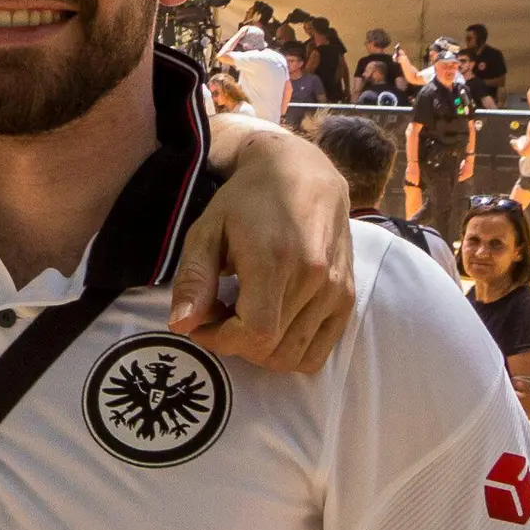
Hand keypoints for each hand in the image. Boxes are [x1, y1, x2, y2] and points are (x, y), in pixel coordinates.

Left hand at [170, 127, 353, 374]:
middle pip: (272, 350)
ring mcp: (337, 290)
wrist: (302, 172)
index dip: (221, 340)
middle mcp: (315, 279)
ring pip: (294, 357)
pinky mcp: (348, 297)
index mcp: (276, 261)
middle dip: (235, 343)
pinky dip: (290, 350)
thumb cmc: (246, 200)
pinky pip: (319, 352)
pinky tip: (272, 321)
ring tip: (245, 315)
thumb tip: (181, 326)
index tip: (201, 324)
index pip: (255, 334)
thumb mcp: (206, 231)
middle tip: (219, 316)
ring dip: (261, 349)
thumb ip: (193, 280)